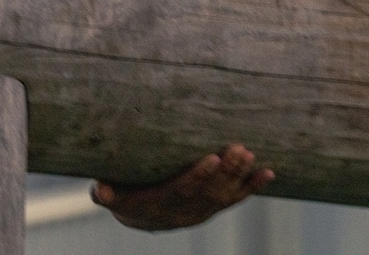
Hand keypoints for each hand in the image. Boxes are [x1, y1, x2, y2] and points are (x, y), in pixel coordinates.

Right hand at [90, 143, 273, 230]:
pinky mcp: (217, 205)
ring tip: (250, 154)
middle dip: (226, 171)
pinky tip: (269, 173)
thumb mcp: (115, 197)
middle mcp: (187, 210)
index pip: (184, 189)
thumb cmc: (128, 196)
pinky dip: (253, 186)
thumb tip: (99, 188)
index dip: (198, 176)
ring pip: (225, 194)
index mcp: (164, 203)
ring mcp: (205, 209)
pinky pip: (237, 198)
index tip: (211, 158)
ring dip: (240, 175)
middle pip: (209, 191)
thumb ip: (108, 193)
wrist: (144, 218)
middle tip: (239, 149)